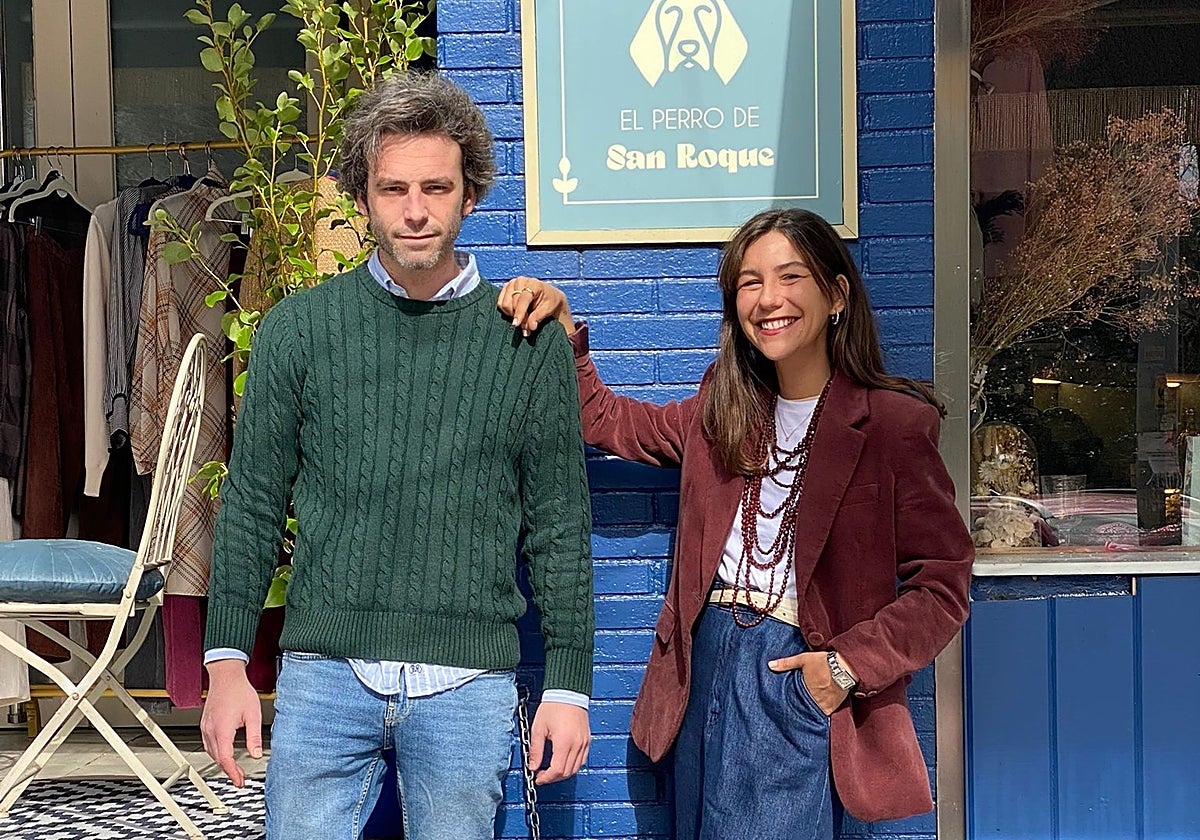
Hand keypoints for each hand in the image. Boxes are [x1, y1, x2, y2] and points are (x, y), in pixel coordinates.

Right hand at [200, 659, 261, 787]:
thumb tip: (256, 754)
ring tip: (234, 769)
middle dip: (229, 770)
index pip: (225, 759)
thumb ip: (254, 736)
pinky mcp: (205, 724)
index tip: (240, 781)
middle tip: (240, 778)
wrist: (226, 675)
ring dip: (222, 762)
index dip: (233, 773)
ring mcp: (205, 727)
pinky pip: (208, 744)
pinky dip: (217, 752)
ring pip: (211, 752)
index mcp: (222, 729)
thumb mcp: (253, 714)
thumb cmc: (239, 691)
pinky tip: (225, 753)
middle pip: (217, 758)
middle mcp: (210, 730)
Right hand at [497, 277, 573, 336]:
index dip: (519, 312)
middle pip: (512, 304)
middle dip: (518, 318)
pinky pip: (500, 304)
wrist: (548, 295)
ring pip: (504, 304)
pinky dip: (507, 312)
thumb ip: (538, 317)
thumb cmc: (550, 301)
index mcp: (533, 284)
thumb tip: (530, 327)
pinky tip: (516, 313)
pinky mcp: (505, 289)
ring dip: (512, 315)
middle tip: (525, 328)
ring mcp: (511, 284)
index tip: (516, 324)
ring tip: (522, 319)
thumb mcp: (548, 309)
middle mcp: (520, 281)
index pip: (522, 299)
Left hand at [528, 701, 589, 784]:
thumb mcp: (539, 728)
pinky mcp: (587, 740)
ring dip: (563, 773)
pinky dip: (573, 765)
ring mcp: (584, 743)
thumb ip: (535, 749)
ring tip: (551, 769)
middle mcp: (577, 744)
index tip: (537, 778)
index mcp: (564, 742)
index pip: (556, 771)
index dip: (546, 778)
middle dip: (553, 777)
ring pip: (575, 768)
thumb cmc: (554, 706)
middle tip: (542, 774)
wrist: (568, 692)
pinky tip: (563, 762)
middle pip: (566, 772)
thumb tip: (533, 765)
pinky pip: (582, 760)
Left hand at [768, 651, 849, 715]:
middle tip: (792, 715)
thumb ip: (786, 663)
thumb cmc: (823, 662)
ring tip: (803, 717)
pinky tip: (817, 716)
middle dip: (798, 710)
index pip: (792, 701)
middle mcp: (813, 700)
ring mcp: (823, 705)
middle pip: (802, 709)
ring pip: (812, 713)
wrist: (845, 667)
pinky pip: (825, 715)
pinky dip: (820, 715)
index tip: (782, 709)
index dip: (788, 705)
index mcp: (803, 690)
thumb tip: (770, 665)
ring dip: (809, 713)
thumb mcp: (803, 659)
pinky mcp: (833, 707)